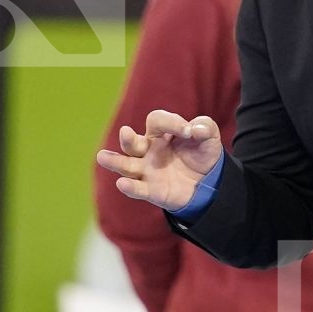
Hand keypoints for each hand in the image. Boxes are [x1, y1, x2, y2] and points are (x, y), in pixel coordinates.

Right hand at [98, 110, 222, 211]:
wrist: (209, 182)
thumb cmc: (202, 153)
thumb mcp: (209, 137)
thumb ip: (205, 127)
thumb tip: (195, 130)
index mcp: (161, 133)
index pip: (157, 121)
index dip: (171, 123)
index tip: (188, 131)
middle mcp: (148, 150)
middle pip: (132, 143)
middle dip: (128, 139)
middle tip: (125, 132)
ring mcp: (147, 170)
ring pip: (126, 165)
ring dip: (114, 161)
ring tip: (102, 156)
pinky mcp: (151, 190)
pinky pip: (138, 189)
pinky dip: (130, 187)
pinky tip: (122, 183)